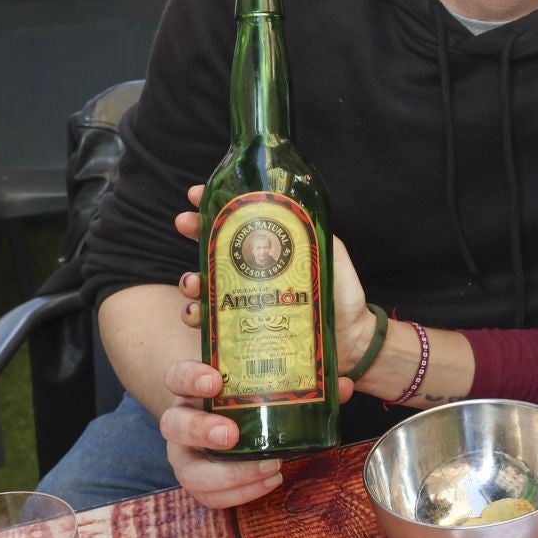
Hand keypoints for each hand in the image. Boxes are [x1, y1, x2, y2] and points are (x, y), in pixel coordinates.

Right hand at [157, 358, 287, 508]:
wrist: (227, 416)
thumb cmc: (242, 392)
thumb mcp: (251, 376)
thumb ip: (285, 371)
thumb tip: (337, 382)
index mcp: (187, 389)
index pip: (176, 377)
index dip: (190, 378)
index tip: (215, 381)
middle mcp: (181, 421)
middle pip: (173, 426)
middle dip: (201, 431)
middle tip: (231, 434)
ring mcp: (186, 455)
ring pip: (187, 472)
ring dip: (227, 474)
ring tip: (269, 466)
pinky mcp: (200, 481)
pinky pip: (210, 497)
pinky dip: (241, 493)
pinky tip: (272, 480)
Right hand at [177, 184, 378, 365]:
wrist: (352, 342)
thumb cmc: (343, 298)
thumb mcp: (332, 260)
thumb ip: (320, 238)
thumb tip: (303, 215)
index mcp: (271, 253)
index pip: (237, 225)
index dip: (213, 208)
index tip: (196, 195)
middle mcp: (252, 275)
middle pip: (212, 249)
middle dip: (193, 233)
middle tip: (184, 224)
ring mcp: (245, 302)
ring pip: (205, 286)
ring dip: (191, 280)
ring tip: (193, 282)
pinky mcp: (243, 331)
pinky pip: (213, 324)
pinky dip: (198, 317)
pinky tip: (197, 314)